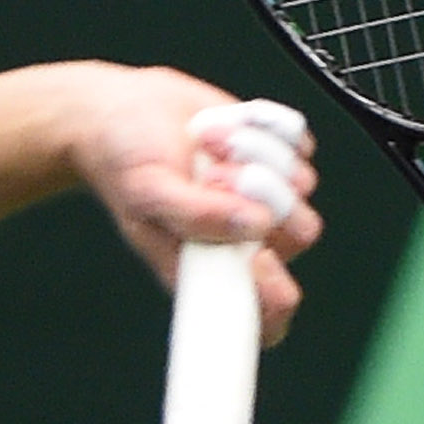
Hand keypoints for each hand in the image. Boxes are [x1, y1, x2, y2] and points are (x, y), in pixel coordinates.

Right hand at [36, 67, 323, 343]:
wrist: (124, 110)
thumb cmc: (125, 161)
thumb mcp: (146, 191)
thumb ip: (195, 215)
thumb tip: (255, 226)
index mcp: (210, 267)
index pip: (265, 313)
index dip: (274, 290)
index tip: (255, 256)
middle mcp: (245, 239)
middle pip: (299, 232)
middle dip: (258, 193)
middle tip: (208, 176)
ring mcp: (267, 197)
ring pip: (300, 182)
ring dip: (252, 152)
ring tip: (202, 145)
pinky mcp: (279, 156)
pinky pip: (299, 143)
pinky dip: (262, 127)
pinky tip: (219, 129)